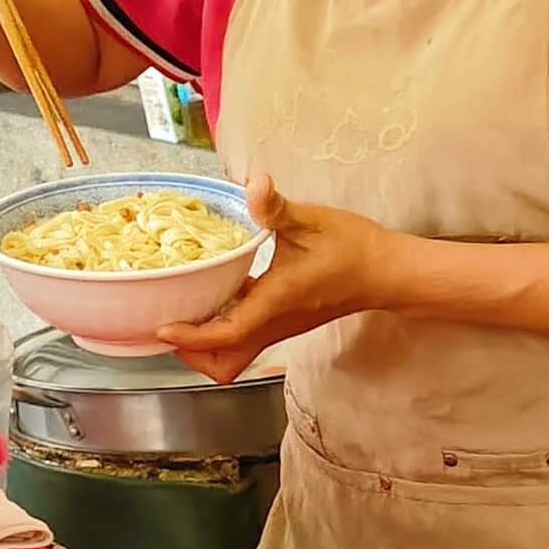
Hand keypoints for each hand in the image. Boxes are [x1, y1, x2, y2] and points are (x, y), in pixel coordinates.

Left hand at [161, 177, 400, 383]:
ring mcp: (280, 327)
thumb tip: (256, 184)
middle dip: (192, 353)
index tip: (163, 325)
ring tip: (183, 312)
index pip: (226, 335)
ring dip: (205, 345)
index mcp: (276, 303)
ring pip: (235, 356)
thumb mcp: (311, 221)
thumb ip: (277, 207)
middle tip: (168, 322)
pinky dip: (223, 328)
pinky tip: (214, 296)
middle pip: (225, 364)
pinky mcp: (285, 322)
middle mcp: (275, 324)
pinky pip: (246, 338)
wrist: (385, 273)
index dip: (190, 336)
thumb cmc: (353, 249)